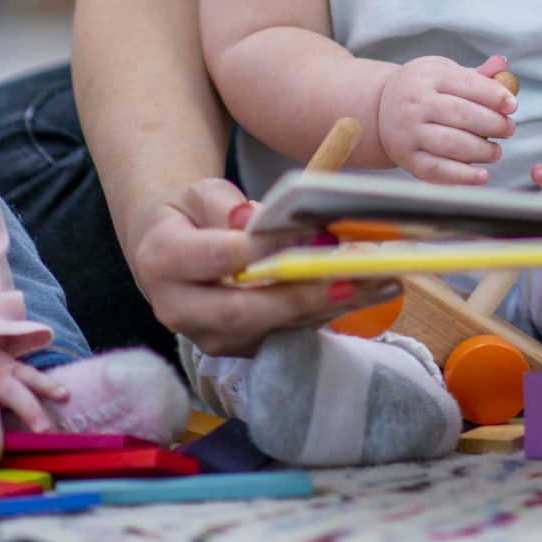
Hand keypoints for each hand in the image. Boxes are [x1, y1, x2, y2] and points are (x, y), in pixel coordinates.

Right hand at [125, 178, 396, 358]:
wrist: (167, 252)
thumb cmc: (190, 215)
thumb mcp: (201, 193)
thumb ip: (230, 206)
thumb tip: (260, 222)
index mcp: (162, 261)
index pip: (219, 258)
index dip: (266, 248)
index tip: (313, 231)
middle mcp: (179, 310)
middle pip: (244, 311)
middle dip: (302, 296)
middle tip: (352, 276)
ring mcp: (209, 337)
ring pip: (272, 329)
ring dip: (329, 307)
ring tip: (379, 282)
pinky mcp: (239, 348)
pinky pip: (285, 335)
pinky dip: (327, 314)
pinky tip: (368, 293)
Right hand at [377, 55, 517, 185]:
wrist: (378, 108)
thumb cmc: (422, 88)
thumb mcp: (442, 72)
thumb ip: (475, 74)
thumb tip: (502, 65)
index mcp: (428, 77)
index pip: (466, 84)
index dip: (493, 95)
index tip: (512, 105)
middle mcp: (416, 104)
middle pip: (461, 114)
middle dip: (492, 123)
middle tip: (509, 129)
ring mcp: (409, 132)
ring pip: (451, 144)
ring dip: (481, 150)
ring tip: (496, 152)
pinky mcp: (407, 158)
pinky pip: (436, 170)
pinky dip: (462, 175)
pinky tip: (482, 175)